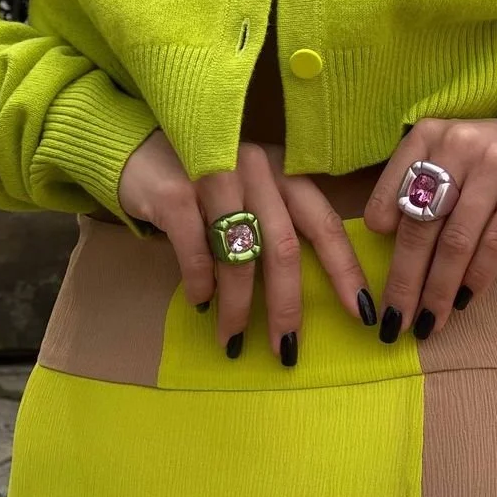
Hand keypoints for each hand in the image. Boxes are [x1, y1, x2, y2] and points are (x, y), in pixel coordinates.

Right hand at [118, 131, 375, 363]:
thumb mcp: (252, 192)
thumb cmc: (206, 181)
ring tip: (234, 339)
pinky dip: (202, 284)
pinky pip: (196, 251)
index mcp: (285, 173)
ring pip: (239, 256)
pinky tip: (201, 304)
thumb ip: (279, 226)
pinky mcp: (175, 193)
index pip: (324, 224)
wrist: (136, 148)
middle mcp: (257, 170)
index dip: (344, 270)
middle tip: (288, 349)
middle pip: (284, 247)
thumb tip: (301, 295)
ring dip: (238, 306)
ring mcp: (215, 177)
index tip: (360, 312)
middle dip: (288, 305)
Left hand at [363, 117, 496, 341]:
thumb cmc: (481, 164)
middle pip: (421, 227)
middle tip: (393, 323)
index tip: (375, 288)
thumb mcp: (441, 160)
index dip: (379, 248)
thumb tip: (379, 239)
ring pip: (457, 241)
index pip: (390, 198)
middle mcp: (458, 144)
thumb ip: (411, 189)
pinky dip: (477, 277)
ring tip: (428, 322)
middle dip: (405, 283)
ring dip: (440, 290)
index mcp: (425, 136)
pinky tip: (464, 300)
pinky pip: (496, 243)